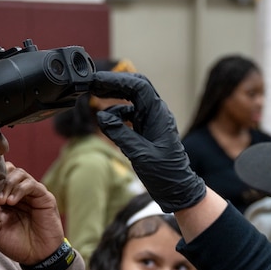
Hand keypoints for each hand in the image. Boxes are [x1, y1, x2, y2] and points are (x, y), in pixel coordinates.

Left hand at [0, 162, 65, 264]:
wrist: (37, 257)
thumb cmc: (17, 246)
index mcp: (7, 198)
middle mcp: (20, 193)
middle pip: (8, 170)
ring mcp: (32, 194)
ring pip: (19, 174)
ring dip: (8, 184)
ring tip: (2, 201)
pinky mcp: (44, 197)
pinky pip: (31, 184)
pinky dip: (20, 190)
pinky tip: (12, 202)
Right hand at [89, 71, 207, 211]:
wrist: (177, 189)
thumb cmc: (165, 174)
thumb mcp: (140, 154)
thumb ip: (120, 134)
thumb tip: (102, 116)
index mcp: (158, 114)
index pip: (138, 86)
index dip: (116, 80)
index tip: (96, 81)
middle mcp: (156, 113)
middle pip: (135, 87)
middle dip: (113, 84)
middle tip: (93, 85)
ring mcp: (152, 121)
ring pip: (132, 100)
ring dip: (114, 98)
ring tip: (96, 98)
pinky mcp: (147, 130)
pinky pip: (131, 115)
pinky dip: (117, 114)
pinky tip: (107, 122)